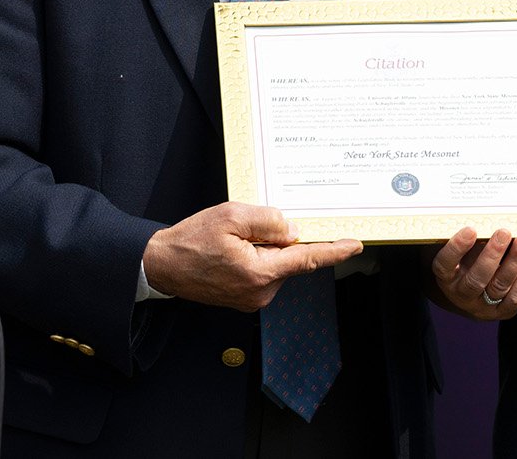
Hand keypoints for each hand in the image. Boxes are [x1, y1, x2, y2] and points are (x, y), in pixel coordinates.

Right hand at [142, 202, 362, 310]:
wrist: (162, 265)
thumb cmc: (191, 240)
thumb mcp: (231, 216)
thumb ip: (267, 221)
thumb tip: (292, 230)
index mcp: (260, 272)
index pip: (306, 260)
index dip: (333, 252)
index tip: (354, 245)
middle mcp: (260, 292)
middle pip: (288, 258)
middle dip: (278, 238)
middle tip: (245, 227)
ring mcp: (253, 299)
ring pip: (275, 264)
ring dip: (264, 248)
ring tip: (230, 241)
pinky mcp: (245, 299)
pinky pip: (263, 272)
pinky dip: (256, 257)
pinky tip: (231, 250)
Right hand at [428, 226, 516, 319]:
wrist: (468, 295)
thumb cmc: (463, 261)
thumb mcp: (457, 250)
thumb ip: (467, 238)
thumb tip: (486, 215)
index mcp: (445, 277)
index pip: (446, 264)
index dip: (457, 248)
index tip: (471, 229)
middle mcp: (461, 294)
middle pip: (477, 278)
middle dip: (493, 254)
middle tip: (504, 232)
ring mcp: (481, 306)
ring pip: (499, 287)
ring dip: (514, 262)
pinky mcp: (501, 313)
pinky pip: (514, 299)